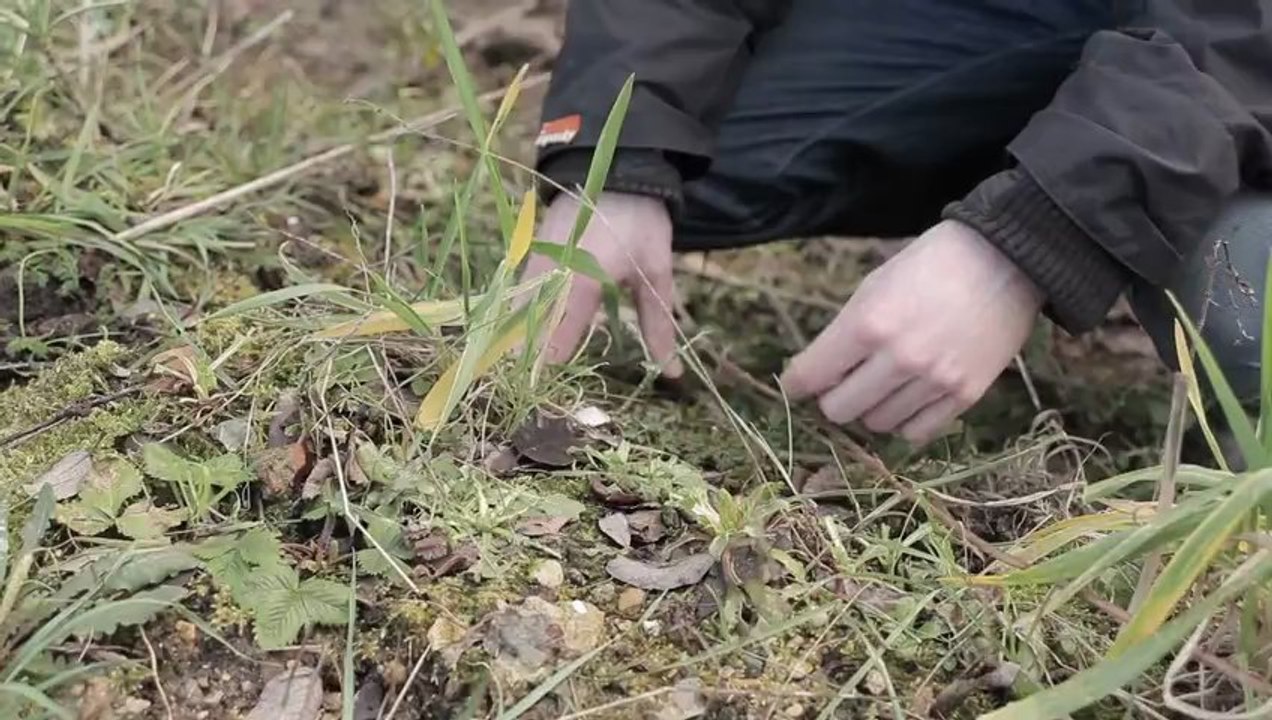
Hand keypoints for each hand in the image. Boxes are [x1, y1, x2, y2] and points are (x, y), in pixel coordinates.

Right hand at [520, 191, 682, 376]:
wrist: (614, 169)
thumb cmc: (640, 222)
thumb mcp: (656, 273)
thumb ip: (657, 326)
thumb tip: (672, 373)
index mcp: (580, 287)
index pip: (553, 349)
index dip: (554, 376)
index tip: (561, 393)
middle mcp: (547, 280)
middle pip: (526, 340)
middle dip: (534, 366)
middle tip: (546, 388)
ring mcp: (532, 266)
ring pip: (515, 319)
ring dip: (525, 343)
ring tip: (539, 363)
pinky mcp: (527, 256)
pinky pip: (516, 298)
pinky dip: (522, 318)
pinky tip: (535, 329)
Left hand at [780, 220, 1043, 443]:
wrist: (1004, 260)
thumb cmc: (930, 265)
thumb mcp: (874, 287)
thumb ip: (845, 333)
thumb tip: (817, 373)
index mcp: (867, 324)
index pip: (811, 376)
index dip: (797, 383)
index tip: (797, 384)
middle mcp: (898, 358)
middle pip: (839, 410)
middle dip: (834, 397)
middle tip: (844, 382)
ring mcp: (934, 380)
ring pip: (877, 424)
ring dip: (871, 408)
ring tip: (883, 384)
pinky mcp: (965, 395)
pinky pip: (917, 432)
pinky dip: (904, 422)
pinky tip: (907, 399)